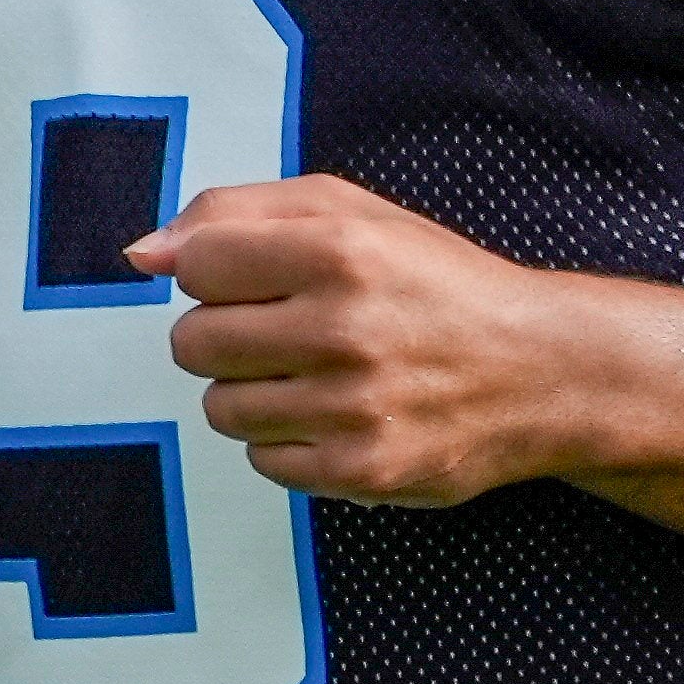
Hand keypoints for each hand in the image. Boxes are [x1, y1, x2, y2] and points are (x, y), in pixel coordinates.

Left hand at [144, 175, 606, 508]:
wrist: (541, 369)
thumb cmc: (434, 283)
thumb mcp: (351, 212)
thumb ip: (237, 213)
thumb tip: (141, 253)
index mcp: (338, 249)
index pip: (194, 265)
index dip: (217, 273)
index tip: (259, 279)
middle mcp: (343, 328)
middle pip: (192, 343)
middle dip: (226, 335)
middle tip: (287, 330)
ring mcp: (351, 407)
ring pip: (219, 409)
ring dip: (253, 392)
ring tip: (315, 374)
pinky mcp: (359, 471)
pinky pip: (261, 462)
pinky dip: (287, 442)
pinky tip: (336, 416)